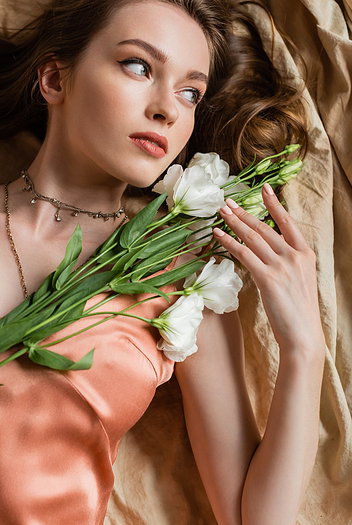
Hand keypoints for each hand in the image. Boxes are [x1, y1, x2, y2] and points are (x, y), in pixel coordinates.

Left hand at [213, 184, 324, 354]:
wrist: (303, 336)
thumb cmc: (298, 313)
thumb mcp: (300, 281)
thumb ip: (288, 264)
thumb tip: (269, 255)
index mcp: (306, 255)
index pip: (288, 222)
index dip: (274, 203)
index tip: (264, 188)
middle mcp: (295, 256)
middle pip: (265, 227)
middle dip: (244, 213)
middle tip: (228, 202)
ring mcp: (282, 267)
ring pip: (253, 237)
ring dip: (234, 223)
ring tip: (221, 212)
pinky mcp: (268, 279)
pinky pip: (244, 255)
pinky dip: (229, 243)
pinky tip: (217, 236)